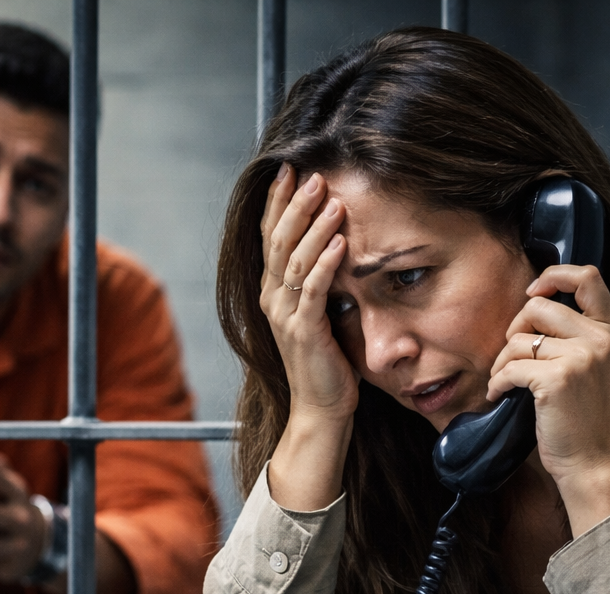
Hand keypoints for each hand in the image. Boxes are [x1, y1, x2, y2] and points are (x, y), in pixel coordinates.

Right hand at [259, 165, 357, 511]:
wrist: (321, 407)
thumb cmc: (325, 360)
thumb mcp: (317, 311)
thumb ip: (316, 279)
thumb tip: (332, 241)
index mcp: (272, 291)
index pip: (269, 236)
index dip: (278, 202)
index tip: (290, 170)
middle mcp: (272, 299)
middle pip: (278, 241)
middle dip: (295, 205)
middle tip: (314, 174)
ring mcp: (285, 315)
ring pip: (294, 260)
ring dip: (314, 227)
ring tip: (331, 200)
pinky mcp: (304, 332)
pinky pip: (313, 290)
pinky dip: (325, 263)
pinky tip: (339, 242)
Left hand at [487, 264, 609, 535]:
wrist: (592, 462)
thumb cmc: (584, 418)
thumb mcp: (593, 367)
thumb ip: (576, 335)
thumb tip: (533, 305)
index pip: (588, 276)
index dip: (554, 275)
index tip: (533, 292)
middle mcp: (601, 339)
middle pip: (539, 306)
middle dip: (514, 330)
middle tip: (511, 357)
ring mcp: (582, 358)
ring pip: (519, 339)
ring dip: (501, 361)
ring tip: (504, 382)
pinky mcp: (557, 379)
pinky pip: (509, 367)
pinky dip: (496, 383)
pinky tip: (499, 396)